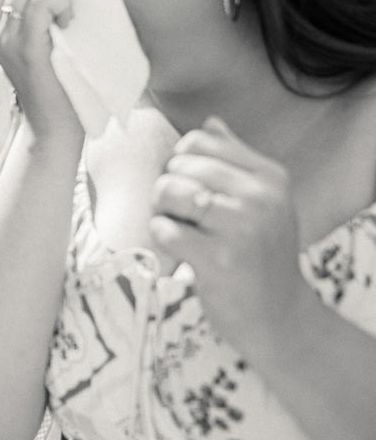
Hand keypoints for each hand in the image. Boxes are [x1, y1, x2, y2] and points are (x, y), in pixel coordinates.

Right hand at [0, 0, 83, 140]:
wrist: (54, 129)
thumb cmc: (63, 89)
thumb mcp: (52, 47)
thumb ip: (50, 20)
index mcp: (1, 30)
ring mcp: (7, 42)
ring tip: (73, 10)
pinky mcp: (25, 50)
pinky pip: (37, 5)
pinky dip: (58, 2)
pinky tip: (69, 20)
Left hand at [149, 116, 310, 354]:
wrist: (278, 316)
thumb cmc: (261, 254)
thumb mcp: (264, 201)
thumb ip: (235, 159)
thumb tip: (210, 122)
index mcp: (270, 176)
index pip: (199, 141)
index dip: (178, 161)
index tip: (188, 186)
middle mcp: (260, 197)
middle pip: (178, 166)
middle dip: (167, 189)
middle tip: (182, 216)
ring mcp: (241, 228)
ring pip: (168, 192)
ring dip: (162, 212)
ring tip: (179, 229)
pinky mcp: (218, 260)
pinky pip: (163, 229)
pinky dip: (162, 239)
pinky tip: (180, 252)